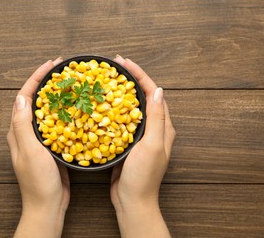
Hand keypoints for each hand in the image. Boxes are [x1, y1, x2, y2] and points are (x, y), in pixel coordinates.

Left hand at [7, 58, 69, 237]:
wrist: (48, 206)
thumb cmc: (37, 181)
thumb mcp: (29, 151)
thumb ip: (23, 124)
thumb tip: (22, 97)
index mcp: (18, 131)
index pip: (25, 97)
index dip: (37, 78)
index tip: (51, 64)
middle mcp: (27, 132)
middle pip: (36, 100)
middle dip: (48, 82)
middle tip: (63, 71)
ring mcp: (39, 140)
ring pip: (49, 111)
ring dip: (58, 96)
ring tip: (72, 84)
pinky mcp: (51, 147)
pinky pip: (59, 124)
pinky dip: (67, 113)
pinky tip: (79, 109)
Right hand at [110, 55, 175, 236]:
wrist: (132, 201)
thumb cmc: (143, 176)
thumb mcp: (151, 145)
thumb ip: (155, 118)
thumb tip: (158, 91)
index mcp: (163, 127)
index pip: (153, 93)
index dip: (140, 75)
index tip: (124, 62)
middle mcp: (154, 129)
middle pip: (143, 96)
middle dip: (130, 79)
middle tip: (114, 67)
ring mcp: (141, 136)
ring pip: (131, 107)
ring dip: (121, 92)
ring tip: (107, 81)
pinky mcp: (128, 143)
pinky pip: (122, 120)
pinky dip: (113, 109)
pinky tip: (101, 105)